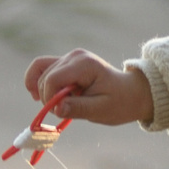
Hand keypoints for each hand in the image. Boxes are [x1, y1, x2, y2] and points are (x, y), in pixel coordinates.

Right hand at [25, 50, 153, 125]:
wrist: (131, 93)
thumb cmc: (119, 102)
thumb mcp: (101, 110)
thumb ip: (78, 108)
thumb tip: (56, 108)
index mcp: (85, 65)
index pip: (53, 79)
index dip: (51, 98)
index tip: (61, 112)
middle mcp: (75, 56)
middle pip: (44, 77)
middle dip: (48, 97)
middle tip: (65, 110)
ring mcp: (69, 57)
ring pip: (39, 71)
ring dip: (43, 91)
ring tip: (58, 105)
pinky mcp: (65, 62)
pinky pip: (42, 68)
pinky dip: (37, 82)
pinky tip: (39, 96)